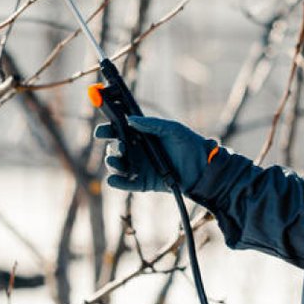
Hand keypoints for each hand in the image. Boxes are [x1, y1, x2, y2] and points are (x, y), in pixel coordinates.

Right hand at [95, 115, 216, 192]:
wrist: (202, 168)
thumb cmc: (188, 144)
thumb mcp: (172, 129)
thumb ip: (152, 124)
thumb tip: (130, 120)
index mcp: (141, 135)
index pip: (118, 131)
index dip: (107, 130)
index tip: (100, 132)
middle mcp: (137, 151)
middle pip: (114, 149)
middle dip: (112, 148)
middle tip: (120, 146)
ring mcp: (139, 167)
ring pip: (116, 166)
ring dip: (112, 164)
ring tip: (117, 161)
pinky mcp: (143, 183)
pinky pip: (125, 184)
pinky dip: (117, 182)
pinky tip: (114, 179)